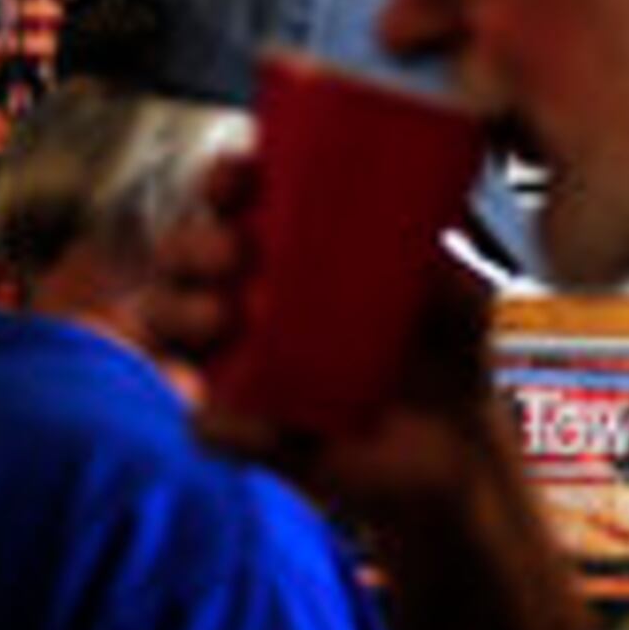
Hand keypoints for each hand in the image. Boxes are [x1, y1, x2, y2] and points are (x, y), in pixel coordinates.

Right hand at [152, 153, 505, 535]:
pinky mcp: (246, 430)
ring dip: (179, 313)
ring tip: (220, 317)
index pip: (232, 201)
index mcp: (289, 252)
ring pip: (168, 328)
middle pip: (180, 256)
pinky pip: (207, 425)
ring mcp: (238, 365)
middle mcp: (248, 299)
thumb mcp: (460, 300)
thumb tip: (435, 241)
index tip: (239, 178)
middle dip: (190, 246)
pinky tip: (266, 422)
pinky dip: (221, 422)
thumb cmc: (448, 356)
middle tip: (232, 252)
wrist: (458, 452)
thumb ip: (449, 270)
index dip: (221, 181)